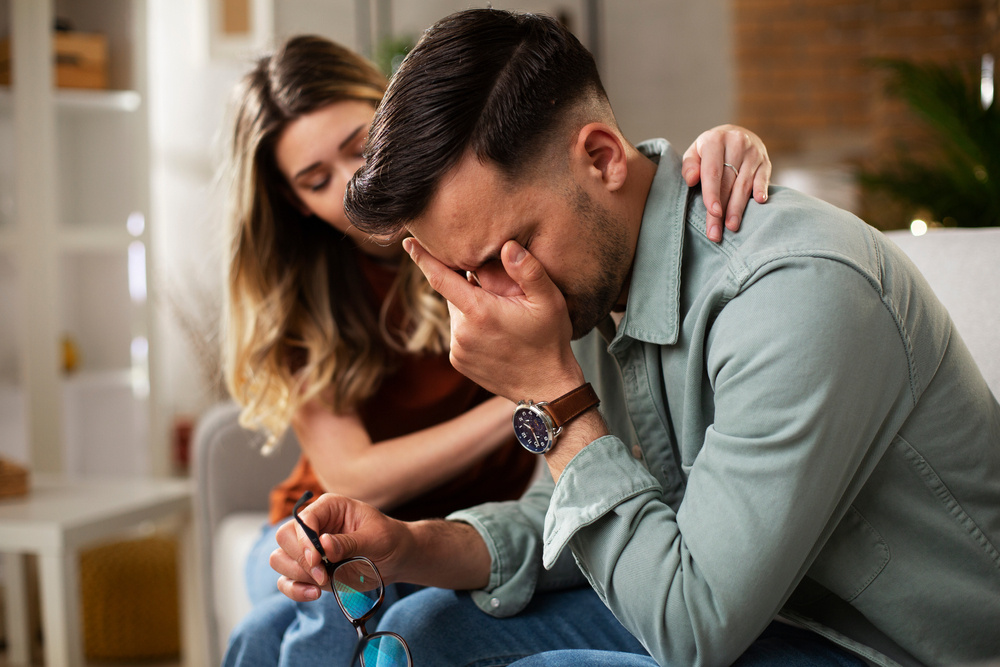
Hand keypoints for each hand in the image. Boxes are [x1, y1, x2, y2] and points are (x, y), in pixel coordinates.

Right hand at [270, 493, 409, 601]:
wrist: (396, 558)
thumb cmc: (388, 539)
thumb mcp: (375, 537)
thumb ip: (349, 542)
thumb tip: (324, 544)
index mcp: (329, 507)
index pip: (303, 519)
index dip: (305, 540)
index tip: (317, 560)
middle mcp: (314, 525)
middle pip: (284, 537)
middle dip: (301, 559)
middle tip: (324, 575)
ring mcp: (308, 549)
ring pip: (280, 559)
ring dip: (297, 574)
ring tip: (323, 583)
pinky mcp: (308, 571)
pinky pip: (286, 580)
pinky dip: (294, 589)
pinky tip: (314, 594)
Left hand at [404, 237, 583, 402]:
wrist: (546, 387)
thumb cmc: (549, 340)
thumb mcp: (549, 301)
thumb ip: (529, 271)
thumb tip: (508, 246)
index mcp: (479, 312)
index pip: (440, 278)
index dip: (423, 258)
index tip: (408, 242)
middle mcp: (461, 332)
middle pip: (454, 294)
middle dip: (469, 286)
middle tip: (501, 292)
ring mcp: (458, 349)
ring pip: (457, 313)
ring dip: (472, 307)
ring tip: (503, 317)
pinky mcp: (458, 362)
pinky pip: (459, 333)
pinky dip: (472, 326)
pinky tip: (496, 333)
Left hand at [682, 125, 770, 242]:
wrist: (735, 134)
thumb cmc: (709, 150)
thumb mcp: (695, 152)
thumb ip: (689, 165)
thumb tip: (691, 179)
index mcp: (715, 140)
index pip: (713, 171)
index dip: (712, 194)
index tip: (712, 213)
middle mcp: (736, 143)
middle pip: (728, 182)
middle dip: (722, 209)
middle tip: (716, 232)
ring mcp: (753, 152)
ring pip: (745, 184)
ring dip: (738, 208)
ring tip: (732, 227)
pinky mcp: (766, 161)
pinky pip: (764, 178)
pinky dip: (761, 190)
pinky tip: (759, 203)